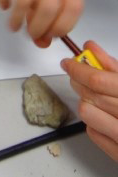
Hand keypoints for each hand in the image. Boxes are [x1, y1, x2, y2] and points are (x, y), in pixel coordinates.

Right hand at [0, 0, 83, 46]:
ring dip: (18, 18)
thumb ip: (45, 10)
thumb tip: (42, 42)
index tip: (49, 38)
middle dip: (38, 27)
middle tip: (29, 36)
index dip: (62, 27)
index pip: (73, 6)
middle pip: (49, 5)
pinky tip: (3, 4)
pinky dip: (1, 0)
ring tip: (13, 26)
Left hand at [62, 42, 117, 161]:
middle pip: (90, 95)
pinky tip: (104, 117)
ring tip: (94, 98)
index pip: (97, 80)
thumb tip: (91, 48)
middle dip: (78, 82)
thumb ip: (113, 66)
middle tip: (77, 76)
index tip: (69, 63)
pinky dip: (93, 122)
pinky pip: (93, 132)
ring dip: (86, 102)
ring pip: (87, 112)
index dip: (78, 69)